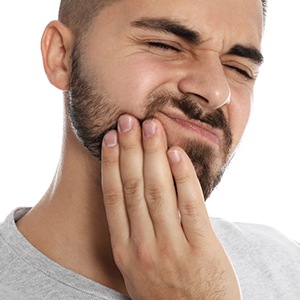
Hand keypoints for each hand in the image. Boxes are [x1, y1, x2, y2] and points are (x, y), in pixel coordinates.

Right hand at [101, 114, 240, 298]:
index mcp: (124, 249)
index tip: (110, 138)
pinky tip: (177, 154)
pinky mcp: (201, 249)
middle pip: (133, 187)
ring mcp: (171, 248)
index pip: (113, 197)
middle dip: (129, 150)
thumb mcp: (137, 267)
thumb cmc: (164, 291)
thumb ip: (134, 233)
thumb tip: (134, 193)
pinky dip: (183, 178)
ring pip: (158, 192)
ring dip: (153, 156)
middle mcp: (143, 246)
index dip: (110, 164)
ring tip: (151, 127)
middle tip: (128, 120)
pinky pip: (190, 206)